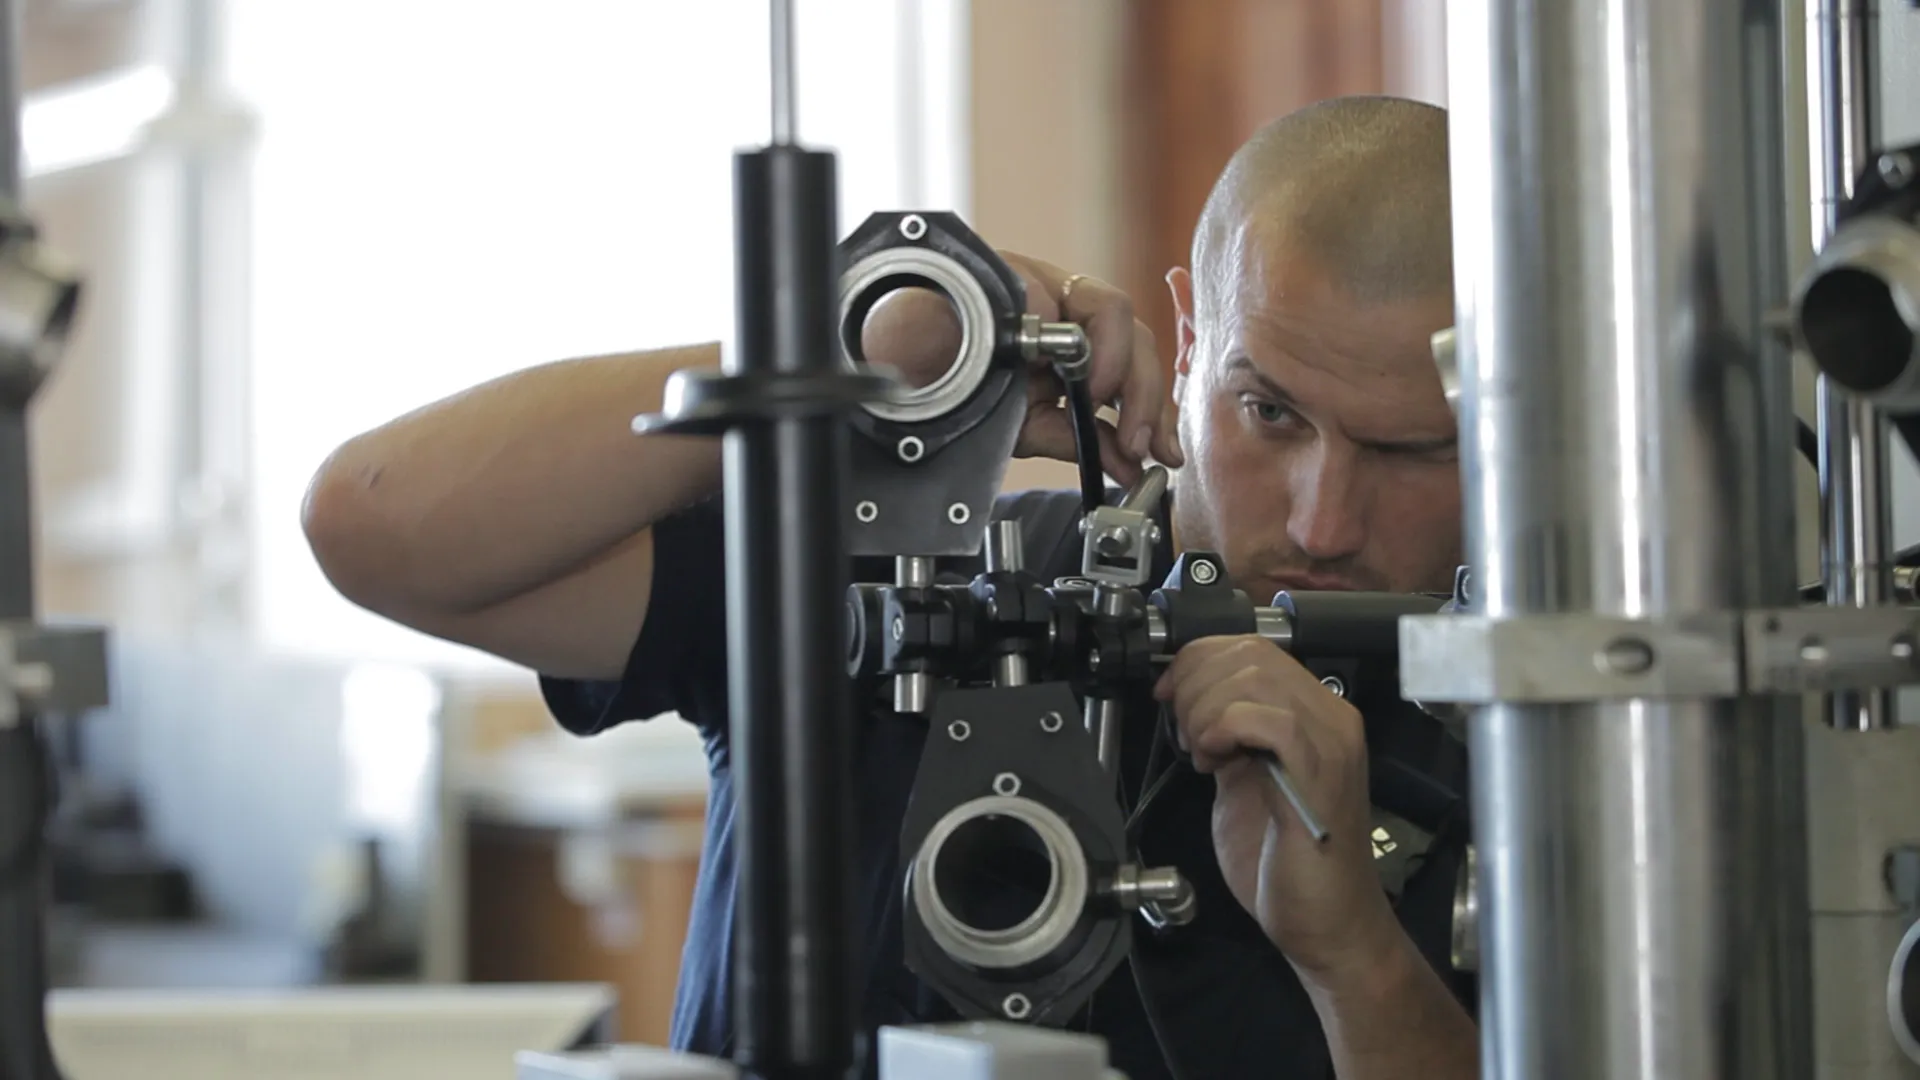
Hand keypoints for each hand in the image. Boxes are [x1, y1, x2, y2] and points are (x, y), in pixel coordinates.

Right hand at [857, 252, 1183, 486]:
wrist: (894, 373)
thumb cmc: (952, 394)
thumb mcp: (1027, 428)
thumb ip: (1081, 441)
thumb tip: (1127, 466)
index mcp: (1071, 346)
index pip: (1134, 367)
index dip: (1153, 408)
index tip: (1161, 451)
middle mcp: (1065, 311)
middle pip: (1136, 339)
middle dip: (1145, 397)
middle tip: (1137, 441)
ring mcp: (1046, 285)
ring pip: (1116, 311)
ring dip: (1121, 368)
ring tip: (1100, 403)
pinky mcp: (1024, 271)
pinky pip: (1081, 298)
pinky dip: (1091, 339)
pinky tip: (1078, 374)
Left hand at [1153, 636, 1399, 983]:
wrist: (1325, 923)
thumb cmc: (1286, 862)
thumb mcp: (1243, 779)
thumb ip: (1226, 735)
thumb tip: (1191, 702)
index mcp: (1315, 712)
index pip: (1252, 647)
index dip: (1198, 659)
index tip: (1168, 693)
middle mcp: (1331, 716)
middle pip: (1249, 653)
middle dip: (1196, 683)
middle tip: (1184, 732)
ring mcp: (1330, 742)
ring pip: (1254, 677)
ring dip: (1206, 708)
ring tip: (1201, 752)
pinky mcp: (1319, 773)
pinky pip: (1265, 719)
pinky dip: (1223, 729)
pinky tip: (1214, 763)